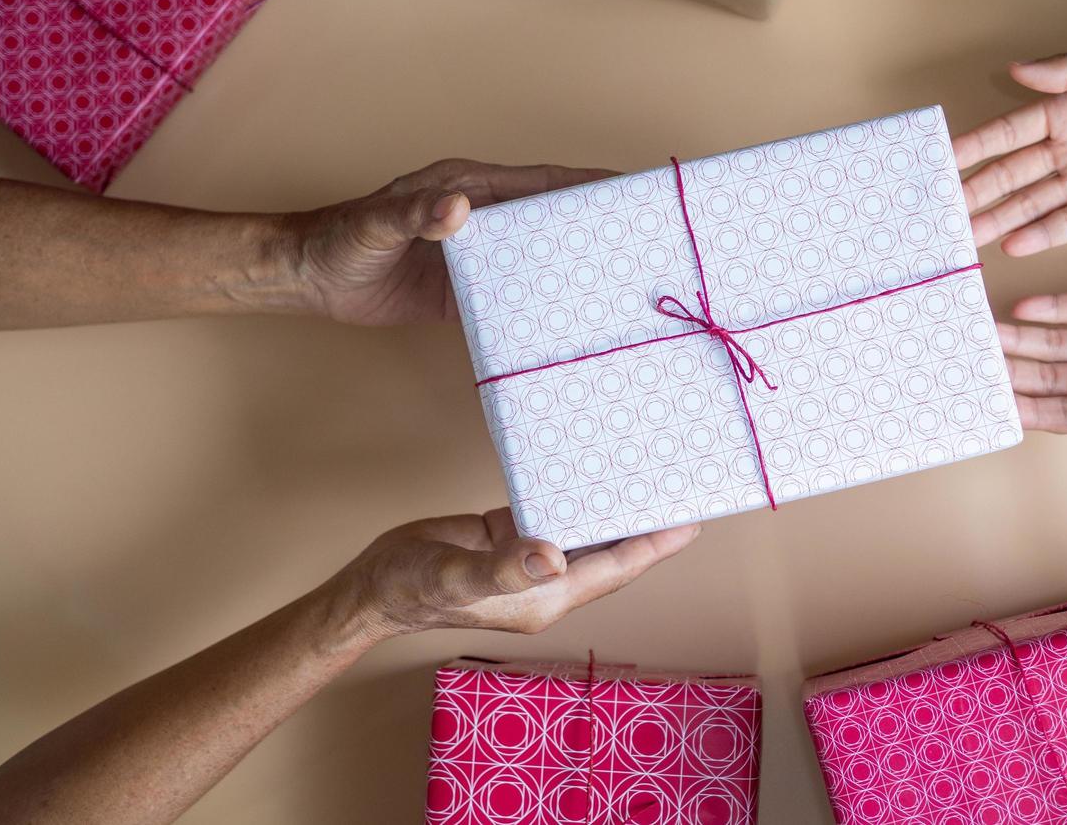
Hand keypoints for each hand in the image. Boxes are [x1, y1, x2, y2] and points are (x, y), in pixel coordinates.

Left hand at [280, 159, 611, 324]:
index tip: (624, 187)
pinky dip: (538, 304)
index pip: (538, 182)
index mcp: (468, 188)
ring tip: (616, 283)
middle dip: (590, 224)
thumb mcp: (378, 223)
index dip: (582, 183)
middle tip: (637, 240)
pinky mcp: (464, 294)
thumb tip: (458, 209)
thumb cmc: (340, 239)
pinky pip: (511, 296)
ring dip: (570, 267)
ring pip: (534, 258)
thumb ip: (417, 213)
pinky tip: (566, 319)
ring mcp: (475, 257)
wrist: (309, 279)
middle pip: (546, 218)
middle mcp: (480, 218)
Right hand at [337, 508, 700, 638]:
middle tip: (683, 488)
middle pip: (611, 551)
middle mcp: (547, 579)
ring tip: (649, 475)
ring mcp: (530, 557)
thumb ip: (502, 569)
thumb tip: (552, 558)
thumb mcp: (455, 578)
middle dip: (648, 526)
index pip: (615, 568)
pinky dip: (576, 495)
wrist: (374, 586)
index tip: (692, 521)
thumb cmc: (412, 589)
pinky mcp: (511, 535)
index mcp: (547, 596)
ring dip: (614, 509)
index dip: (654, 547)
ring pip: (585, 531)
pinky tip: (593, 472)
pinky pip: (555, 513)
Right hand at [954, 11, 1066, 256]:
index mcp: (1065, 110)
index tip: (941, 159)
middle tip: (943, 210)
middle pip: (1013, 174)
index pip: (1009, 132)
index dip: (975, 146)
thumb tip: (1016, 69)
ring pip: (1033, 203)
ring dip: (1000, 219)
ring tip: (966, 237)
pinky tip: (1014, 245)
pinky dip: (1043, 235)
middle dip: (977, 191)